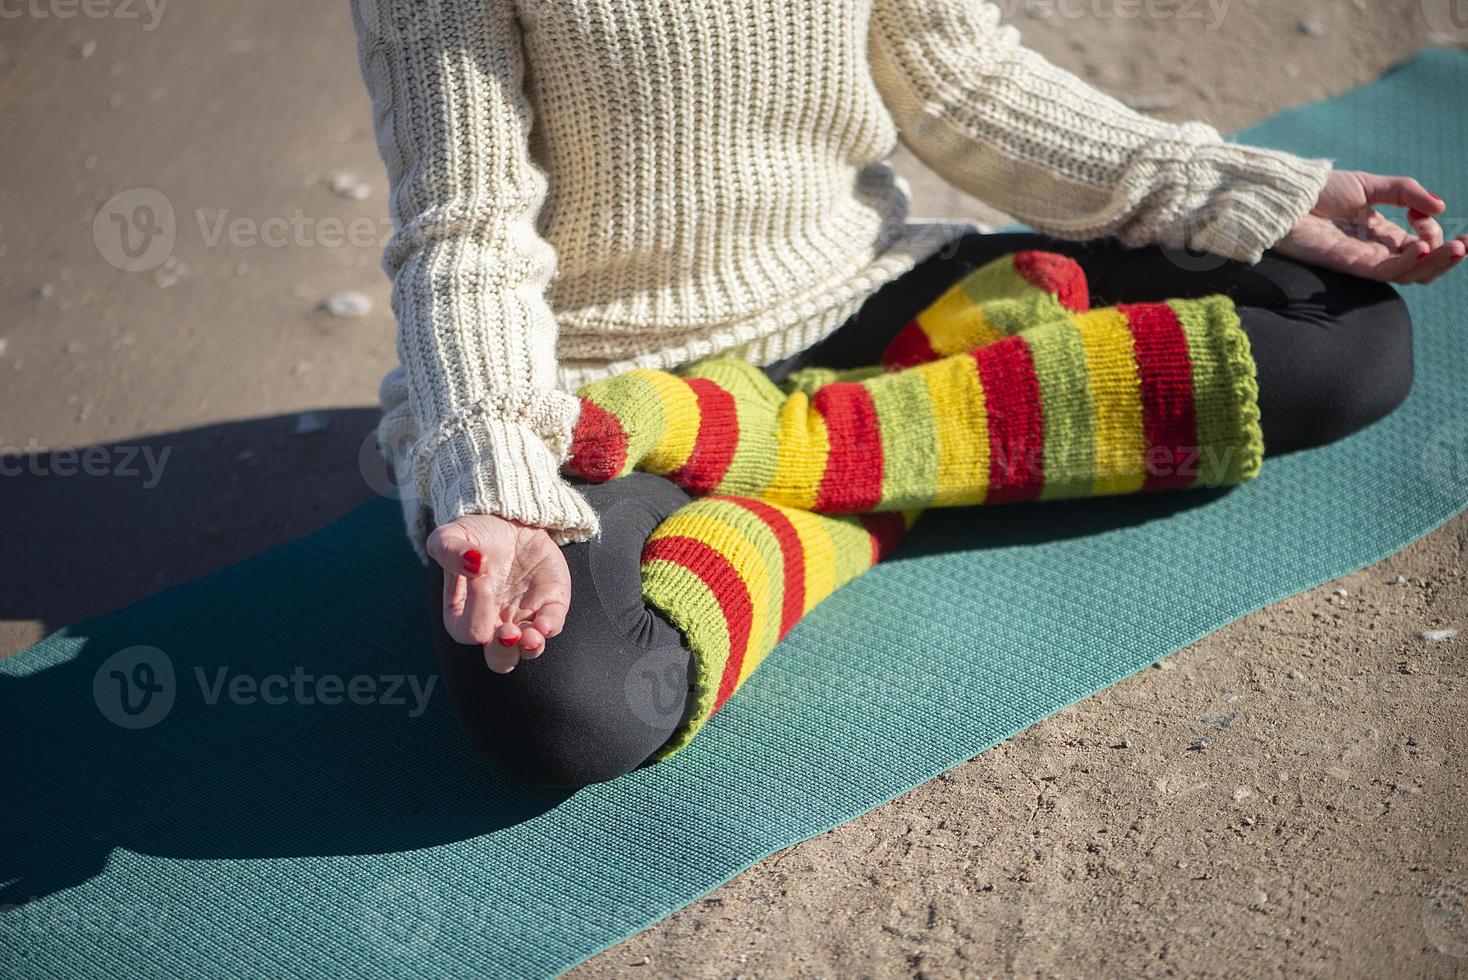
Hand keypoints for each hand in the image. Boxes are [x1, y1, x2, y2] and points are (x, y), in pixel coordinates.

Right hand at [427, 514, 570, 672]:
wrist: (509, 519)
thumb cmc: (475, 536)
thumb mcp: (450, 536)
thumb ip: (449, 551)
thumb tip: (473, 563)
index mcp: (465, 615)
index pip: (468, 632)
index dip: (475, 612)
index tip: (481, 577)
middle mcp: (495, 624)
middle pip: (499, 660)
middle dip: (504, 652)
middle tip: (507, 632)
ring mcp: (524, 617)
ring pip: (528, 651)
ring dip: (530, 648)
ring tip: (531, 636)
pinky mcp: (550, 604)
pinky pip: (553, 625)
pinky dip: (551, 627)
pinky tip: (545, 622)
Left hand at [1274, 170, 1465, 284]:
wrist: (1286, 197)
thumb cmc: (1320, 191)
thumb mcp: (1371, 185)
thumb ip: (1405, 192)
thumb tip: (1440, 206)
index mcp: (1382, 234)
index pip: (1421, 245)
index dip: (1433, 231)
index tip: (1423, 211)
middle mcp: (1375, 251)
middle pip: (1420, 267)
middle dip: (1448, 257)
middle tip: (1464, 245)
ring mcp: (1363, 260)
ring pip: (1408, 275)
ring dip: (1436, 263)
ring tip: (1455, 248)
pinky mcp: (1348, 265)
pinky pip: (1385, 273)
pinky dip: (1407, 263)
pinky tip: (1421, 248)